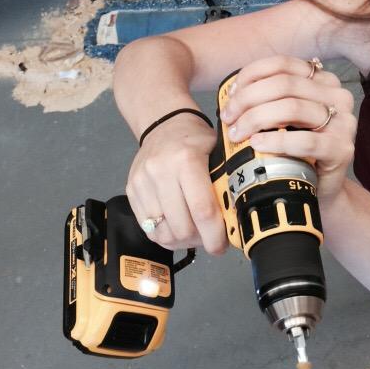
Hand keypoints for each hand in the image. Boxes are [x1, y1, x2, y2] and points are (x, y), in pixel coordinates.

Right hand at [126, 113, 227, 254]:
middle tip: (210, 237)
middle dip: (200, 240)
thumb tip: (237, 220)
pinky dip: (166, 235)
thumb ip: (226, 183)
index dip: (214, 235)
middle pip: (182, 227)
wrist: (163, 123)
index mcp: (186, 160)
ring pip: (163, 233)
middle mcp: (160, 172)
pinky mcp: (131, 191)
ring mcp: (142, 183)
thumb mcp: (218, 153)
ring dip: (182, 240)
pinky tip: (178, 227)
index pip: (202, 210)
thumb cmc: (195, 138)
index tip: (222, 245)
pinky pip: (148, 228)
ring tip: (195, 232)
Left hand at [220, 55, 356, 199]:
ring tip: (237, 133)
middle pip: (284, 85)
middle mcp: (338, 96)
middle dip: (248, 99)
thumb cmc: (297, 150)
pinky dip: (275, 141)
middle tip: (228, 117)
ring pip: (292, 107)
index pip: (283, 64)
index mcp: (324, 80)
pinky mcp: (341, 149)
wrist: (321, 188)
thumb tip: (233, 91)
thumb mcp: (285, 116)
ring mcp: (343, 122)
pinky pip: (304, 140)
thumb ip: (269, 98)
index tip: (231, 94)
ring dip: (256, 119)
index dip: (251, 75)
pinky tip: (256, 144)